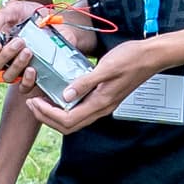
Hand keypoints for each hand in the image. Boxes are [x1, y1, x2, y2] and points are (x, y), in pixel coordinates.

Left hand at [25, 32, 168, 135]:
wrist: (151, 57)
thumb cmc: (131, 59)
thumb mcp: (105, 67)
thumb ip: (85, 82)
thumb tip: (65, 96)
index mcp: (101, 103)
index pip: (68, 120)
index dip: (47, 114)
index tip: (34, 102)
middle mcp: (101, 108)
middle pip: (69, 126)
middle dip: (46, 118)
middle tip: (32, 103)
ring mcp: (103, 105)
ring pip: (75, 120)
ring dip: (55, 114)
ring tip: (41, 100)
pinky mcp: (104, 99)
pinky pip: (81, 110)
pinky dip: (66, 107)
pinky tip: (59, 94)